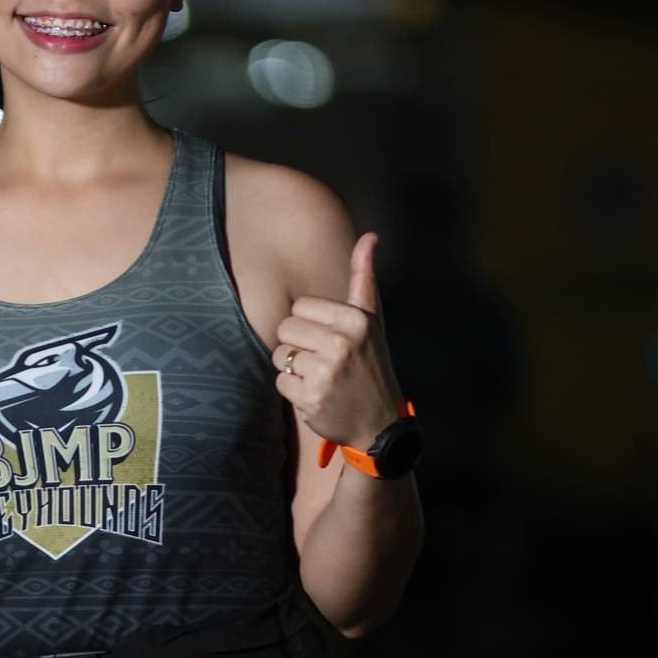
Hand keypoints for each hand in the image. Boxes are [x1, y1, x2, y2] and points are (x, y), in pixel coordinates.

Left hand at [272, 232, 404, 454]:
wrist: (378, 422)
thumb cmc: (370, 364)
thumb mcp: (371, 320)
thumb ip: (364, 278)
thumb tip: (369, 236)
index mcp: (355, 319)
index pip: (299, 308)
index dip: (308, 324)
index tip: (329, 339)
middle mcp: (341, 343)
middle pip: (284, 330)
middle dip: (297, 346)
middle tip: (323, 361)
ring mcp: (326, 372)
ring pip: (279, 356)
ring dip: (294, 370)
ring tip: (321, 378)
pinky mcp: (311, 398)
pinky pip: (280, 383)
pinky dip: (293, 392)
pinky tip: (317, 395)